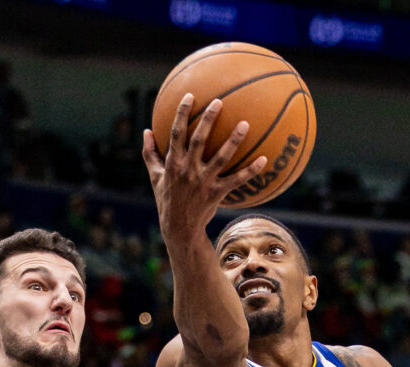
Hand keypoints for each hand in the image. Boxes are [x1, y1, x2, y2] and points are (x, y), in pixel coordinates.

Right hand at [141, 93, 267, 235]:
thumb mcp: (155, 176)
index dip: (182, 113)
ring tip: (245, 124)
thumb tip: (145, 131)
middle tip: (219, 102)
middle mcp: (188, 170)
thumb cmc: (167, 199)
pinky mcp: (216, 193)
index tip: (190, 96)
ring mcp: (203, 182)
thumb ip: (150, 154)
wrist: (179, 228)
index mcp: (173, 163)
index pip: (176, 133)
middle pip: (199, 140)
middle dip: (208, 119)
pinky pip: (236, 180)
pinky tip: (264, 160)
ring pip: (221, 158)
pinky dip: (251, 171)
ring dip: (234, 140)